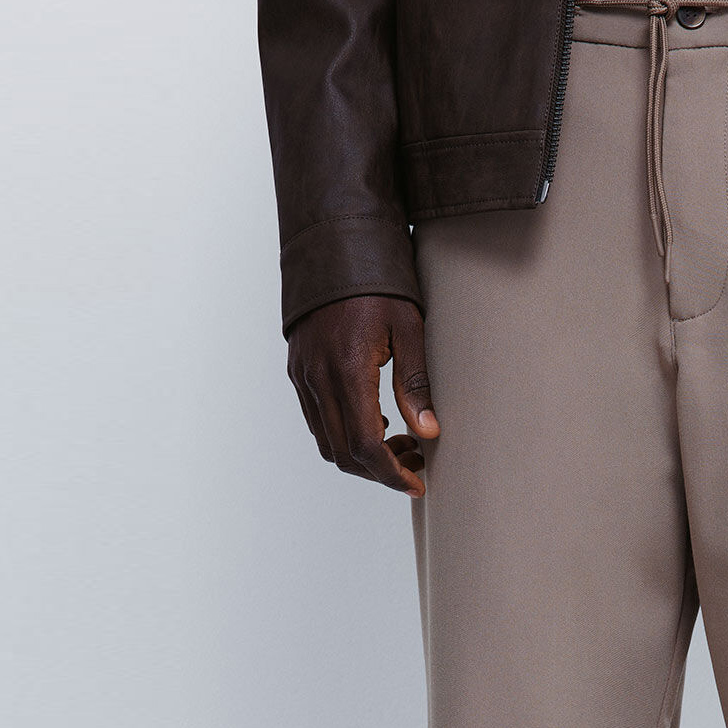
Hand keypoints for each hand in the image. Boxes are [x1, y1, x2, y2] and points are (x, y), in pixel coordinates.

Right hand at [285, 295, 438, 496]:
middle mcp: (318, 378)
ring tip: (401, 445)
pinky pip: (317, 421)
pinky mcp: (299, 370)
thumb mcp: (408, 328)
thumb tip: (428, 433)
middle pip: (344, 453)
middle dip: (380, 471)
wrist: (333, 244)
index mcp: (347, 370)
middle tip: (416, 465)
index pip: (365, 445)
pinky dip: (344, 435)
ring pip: (327, 442)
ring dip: (362, 456)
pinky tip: (376, 423)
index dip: (391, 474)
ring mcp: (303, 375)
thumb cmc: (378, 282)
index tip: (417, 483)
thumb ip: (415, 384)